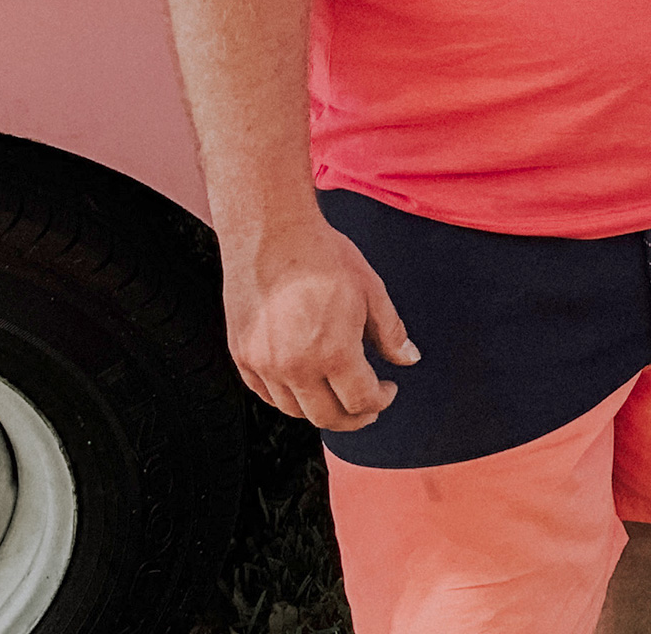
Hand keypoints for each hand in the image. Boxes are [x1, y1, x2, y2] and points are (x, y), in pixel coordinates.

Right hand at [222, 212, 418, 431]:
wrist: (271, 233)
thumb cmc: (323, 257)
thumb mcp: (370, 290)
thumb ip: (390, 332)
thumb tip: (409, 359)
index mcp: (332, 353)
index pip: (360, 401)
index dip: (380, 402)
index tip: (389, 390)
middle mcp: (294, 367)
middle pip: (327, 417)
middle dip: (354, 416)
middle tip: (368, 404)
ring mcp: (263, 365)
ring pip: (294, 411)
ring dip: (321, 409)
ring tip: (338, 393)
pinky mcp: (242, 356)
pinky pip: (266, 394)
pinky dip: (289, 397)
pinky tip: (306, 382)